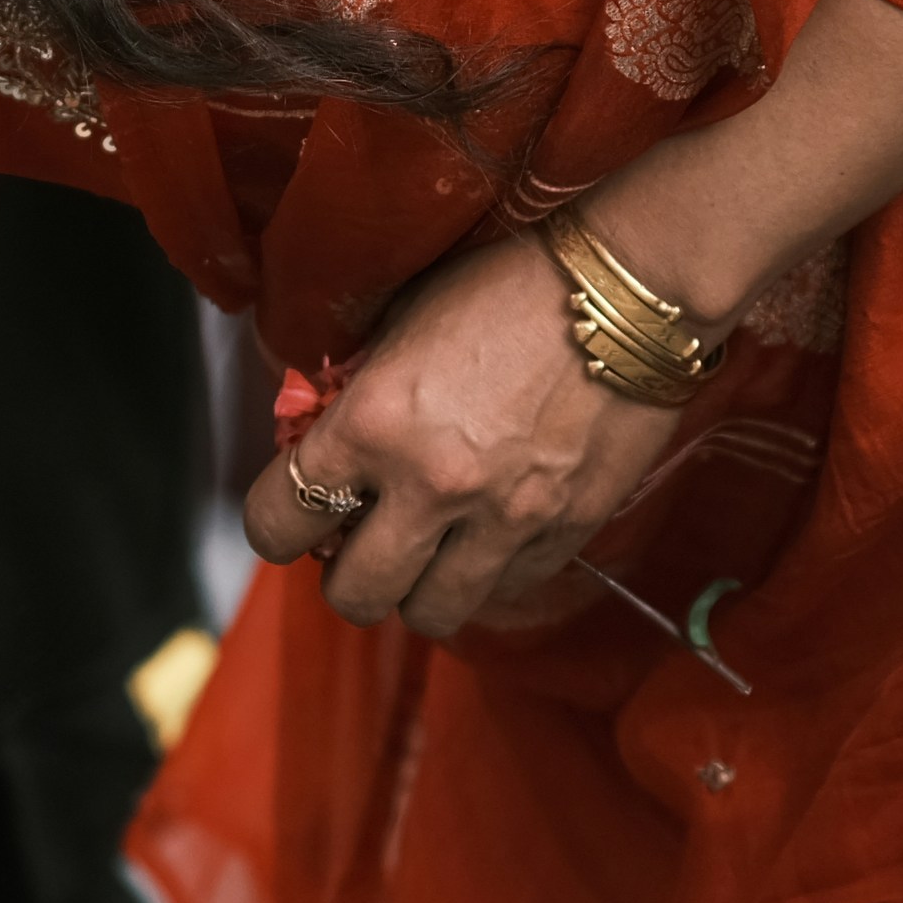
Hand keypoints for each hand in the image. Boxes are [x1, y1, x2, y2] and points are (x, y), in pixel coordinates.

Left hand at [238, 227, 687, 642]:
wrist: (628, 291)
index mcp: (373, 422)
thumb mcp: (404, 325)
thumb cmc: (510, 289)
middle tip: (360, 546)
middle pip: (354, 595)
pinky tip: (490, 533)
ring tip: (428, 552)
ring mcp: (503, 517)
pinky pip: (505, 590)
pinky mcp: (564, 531)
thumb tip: (322, 448)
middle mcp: (431, 483)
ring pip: (431, 613)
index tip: (288, 518)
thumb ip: (358, 397)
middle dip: (346, 577)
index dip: (273, 525)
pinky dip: (488, 574)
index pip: (277, 519)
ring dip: (418, 589)